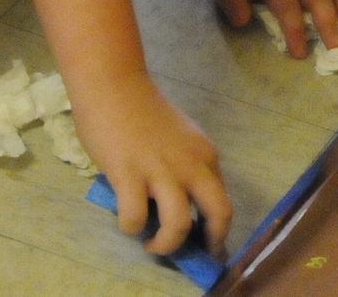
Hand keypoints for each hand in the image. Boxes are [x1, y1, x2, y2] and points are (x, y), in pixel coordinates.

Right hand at [71, 73, 231, 256]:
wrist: (114, 85)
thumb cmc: (143, 111)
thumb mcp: (179, 140)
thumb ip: (184, 168)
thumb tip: (180, 205)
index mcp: (205, 156)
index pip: (223, 200)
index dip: (216, 228)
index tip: (205, 241)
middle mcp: (192, 165)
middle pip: (219, 214)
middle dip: (210, 241)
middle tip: (191, 252)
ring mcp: (161, 170)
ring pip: (179, 224)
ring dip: (165, 244)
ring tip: (151, 242)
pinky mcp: (129, 174)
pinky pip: (135, 217)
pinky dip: (131, 227)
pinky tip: (126, 221)